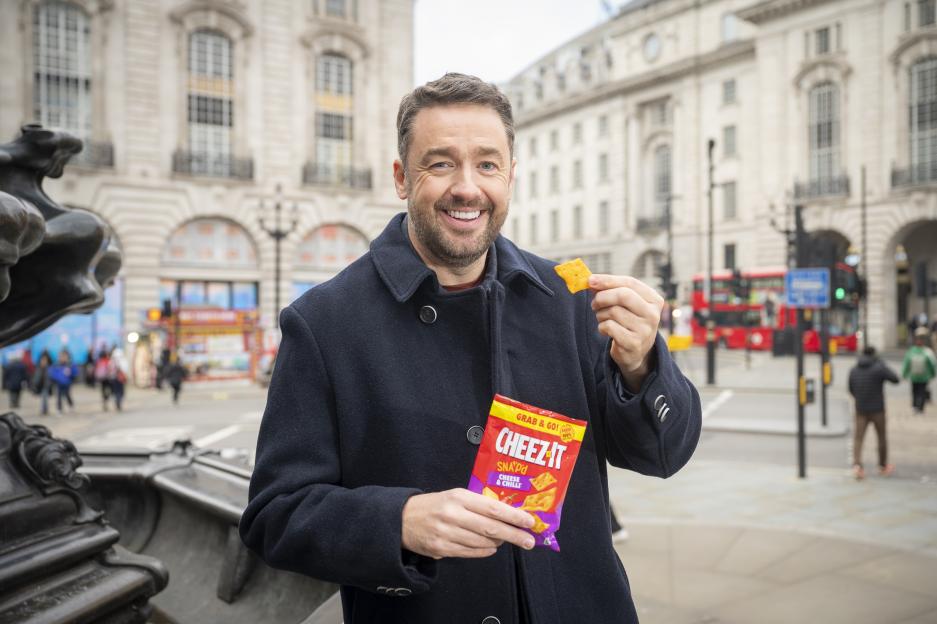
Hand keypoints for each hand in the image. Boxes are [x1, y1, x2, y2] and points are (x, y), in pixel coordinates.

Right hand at [401, 488, 535, 559]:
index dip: (513, 516)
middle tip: (529, 541)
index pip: (493, 507)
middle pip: (491, 528)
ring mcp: (447, 533)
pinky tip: (491, 548)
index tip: (529, 521)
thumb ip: (477, 503)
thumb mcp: (455, 495)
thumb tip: (507, 514)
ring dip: (498, 543)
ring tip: (506, 540)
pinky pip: (470, 552)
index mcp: (459, 497)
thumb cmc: (435, 505)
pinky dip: (484, 551)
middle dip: (514, 535)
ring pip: (482, 543)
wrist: (402, 519)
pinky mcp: (441, 549)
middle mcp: (453, 514)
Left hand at [589, 274, 663, 390]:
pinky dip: (602, 327)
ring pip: (614, 312)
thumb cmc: (627, 321)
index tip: (590, 280)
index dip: (608, 280)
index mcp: (654, 300)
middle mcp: (653, 314)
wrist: (635, 352)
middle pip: (623, 295)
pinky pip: (610, 327)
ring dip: (601, 314)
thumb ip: (611, 290)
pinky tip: (605, 330)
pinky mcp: (634, 343)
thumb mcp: (624, 304)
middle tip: (594, 304)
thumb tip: (591, 281)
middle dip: (603, 297)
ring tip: (603, 319)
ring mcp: (645, 330)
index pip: (630, 283)